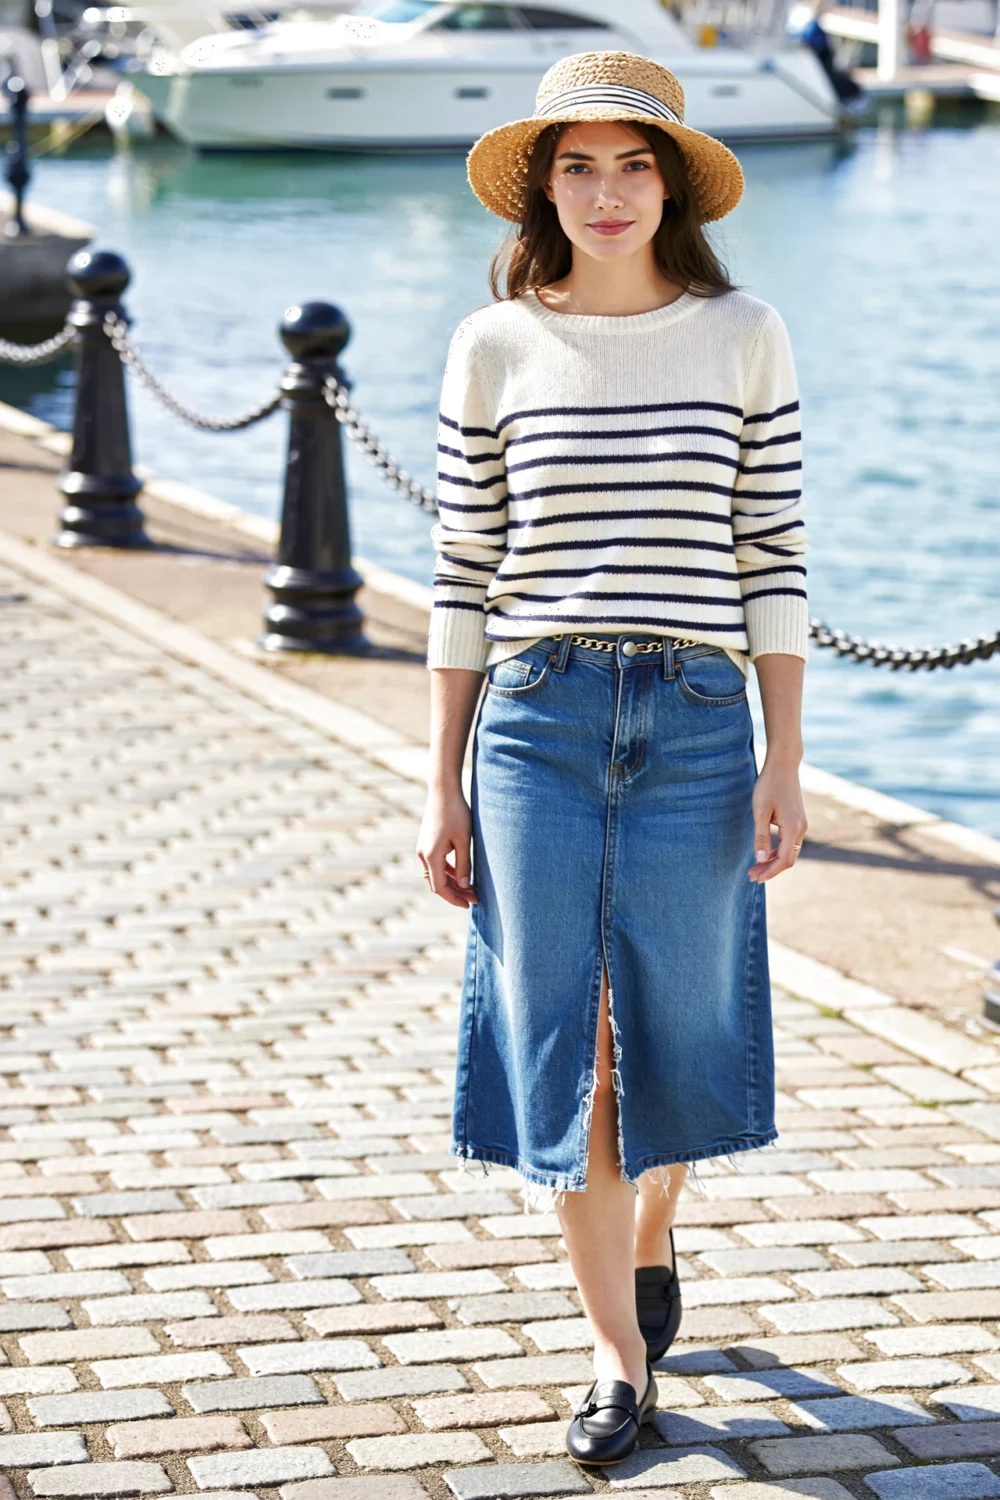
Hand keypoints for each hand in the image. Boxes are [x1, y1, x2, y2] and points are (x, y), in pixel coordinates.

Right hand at [416, 787, 478, 908]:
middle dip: (456, 893)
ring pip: (436, 875)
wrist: (443, 791)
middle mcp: (423, 854)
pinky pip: (436, 864)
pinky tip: (463, 874)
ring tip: (471, 888)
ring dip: (452, 883)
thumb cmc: (457, 813)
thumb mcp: (464, 840)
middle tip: (475, 898)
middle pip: (437, 883)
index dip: (454, 899)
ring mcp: (424, 849)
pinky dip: (448, 872)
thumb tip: (465, 886)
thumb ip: (464, 864)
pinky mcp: (427, 843)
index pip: (440, 888)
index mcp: (431, 856)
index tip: (469, 904)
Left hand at [749, 759, 806, 881]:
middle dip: (770, 870)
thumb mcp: (760, 811)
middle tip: (751, 876)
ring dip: (773, 861)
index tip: (755, 878)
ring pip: (789, 852)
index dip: (769, 872)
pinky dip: (777, 851)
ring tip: (755, 867)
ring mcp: (801, 825)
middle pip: (788, 859)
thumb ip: (761, 836)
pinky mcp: (798, 820)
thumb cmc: (769, 785)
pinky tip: (764, 854)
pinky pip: (789, 843)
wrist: (783, 765)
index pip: (783, 860)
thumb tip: (760, 859)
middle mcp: (801, 829)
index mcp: (792, 828)